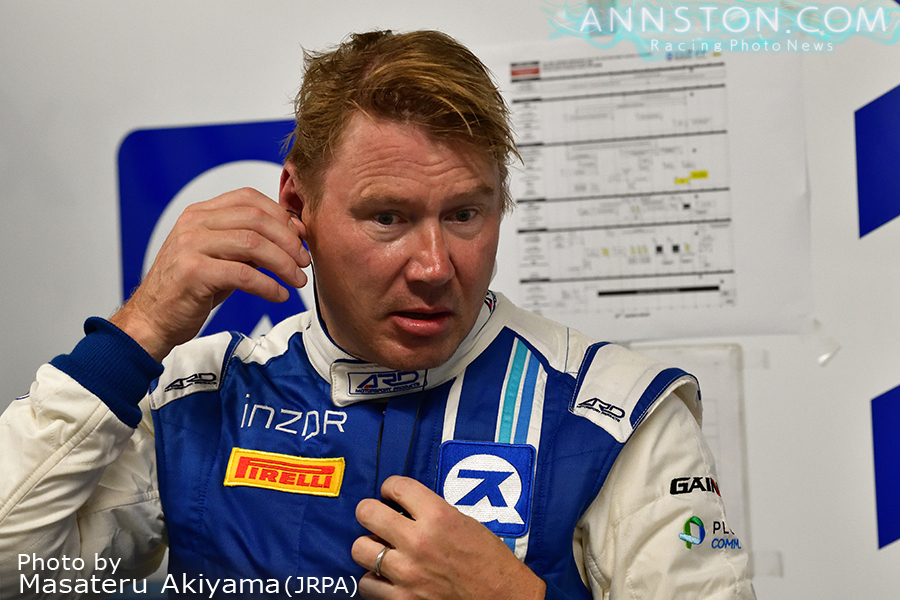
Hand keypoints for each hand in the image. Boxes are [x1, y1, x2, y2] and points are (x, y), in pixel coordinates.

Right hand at [110, 188, 309, 360]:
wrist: (152, 319)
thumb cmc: (189, 289)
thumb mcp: (220, 258)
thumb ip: (248, 244)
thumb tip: (292, 237)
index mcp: (200, 213)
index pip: (249, 199)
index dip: (281, 216)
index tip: (301, 236)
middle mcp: (194, 223)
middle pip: (256, 219)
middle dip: (288, 240)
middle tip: (304, 261)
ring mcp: (191, 246)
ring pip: (253, 244)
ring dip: (283, 263)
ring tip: (297, 280)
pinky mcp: (193, 272)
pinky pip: (243, 274)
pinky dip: (268, 285)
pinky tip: (279, 294)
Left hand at [352, 476, 544, 599]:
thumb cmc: (491, 563)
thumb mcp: (466, 524)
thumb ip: (433, 514)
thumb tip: (406, 510)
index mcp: (439, 517)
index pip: (396, 486)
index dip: (391, 488)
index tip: (392, 494)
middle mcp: (419, 542)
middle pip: (367, 513)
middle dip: (370, 511)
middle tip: (376, 517)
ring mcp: (407, 572)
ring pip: (360, 549)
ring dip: (369, 547)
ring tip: (381, 549)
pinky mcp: (403, 599)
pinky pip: (368, 584)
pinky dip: (374, 580)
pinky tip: (386, 577)